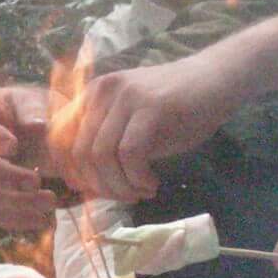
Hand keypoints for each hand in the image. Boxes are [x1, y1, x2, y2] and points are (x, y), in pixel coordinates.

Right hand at [0, 85, 58, 231]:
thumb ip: (35, 109)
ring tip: (50, 201)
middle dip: (4, 177)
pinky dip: (16, 221)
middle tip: (36, 182)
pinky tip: (43, 220)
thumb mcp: (36, 99)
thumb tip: (37, 125)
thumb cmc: (32, 110)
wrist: (31, 131)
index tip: (12, 146)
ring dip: (16, 203)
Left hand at [50, 49, 247, 202]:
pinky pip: (129, 155)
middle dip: (99, 186)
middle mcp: (102, 92)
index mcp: (92, 96)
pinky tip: (151, 184)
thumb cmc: (175, 109)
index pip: (60, 139)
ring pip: (102, 156)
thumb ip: (104, 145)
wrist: (217, 80)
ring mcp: (126, 97)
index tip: (91, 191)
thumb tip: (82, 183)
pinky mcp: (151, 107)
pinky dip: (136, 178)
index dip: (70, 172)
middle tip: (124, 197)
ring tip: (139, 192)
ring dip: (119, 186)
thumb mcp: (131, 124)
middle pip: (80, 153)